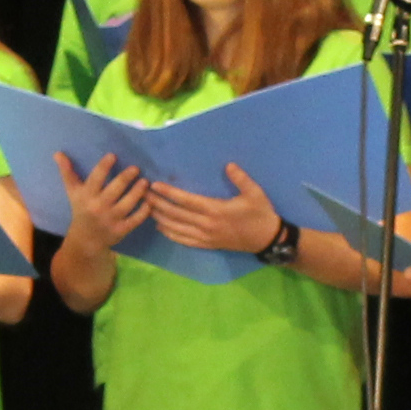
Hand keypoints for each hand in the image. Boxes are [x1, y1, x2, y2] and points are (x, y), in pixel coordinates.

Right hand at [57, 151, 154, 250]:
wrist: (85, 240)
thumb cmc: (80, 210)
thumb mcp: (72, 192)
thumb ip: (67, 172)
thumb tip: (58, 153)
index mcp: (86, 196)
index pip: (95, 178)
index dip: (104, 166)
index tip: (113, 156)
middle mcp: (98, 207)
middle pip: (114, 189)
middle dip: (126, 177)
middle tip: (136, 168)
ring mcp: (110, 220)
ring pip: (127, 204)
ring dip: (138, 192)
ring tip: (145, 182)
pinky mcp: (121, 230)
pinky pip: (135, 220)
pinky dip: (143, 211)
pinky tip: (149, 201)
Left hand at [141, 161, 282, 253]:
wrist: (267, 239)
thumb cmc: (261, 214)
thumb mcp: (255, 193)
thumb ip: (241, 178)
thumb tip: (228, 165)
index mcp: (215, 210)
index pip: (186, 200)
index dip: (169, 193)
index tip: (155, 185)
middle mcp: (207, 224)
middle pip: (176, 214)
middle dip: (158, 203)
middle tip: (143, 194)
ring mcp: (206, 237)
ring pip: (177, 228)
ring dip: (160, 218)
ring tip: (147, 208)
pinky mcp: (208, 245)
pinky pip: (185, 240)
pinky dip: (171, 234)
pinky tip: (161, 228)